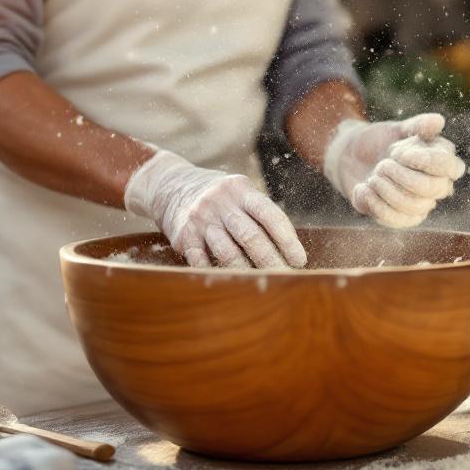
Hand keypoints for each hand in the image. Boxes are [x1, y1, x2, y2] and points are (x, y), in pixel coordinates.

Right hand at [124, 150, 304, 267]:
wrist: (169, 185)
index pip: (270, 215)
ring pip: (228, 252)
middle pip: (251, 237)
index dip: (288, 240)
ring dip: (247, 272)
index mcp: (241, 190)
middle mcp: (220, 202)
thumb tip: (288, 250)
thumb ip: (260, 213)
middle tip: (285, 279)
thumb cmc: (218, 196)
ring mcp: (200, 219)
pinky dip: (217, 273)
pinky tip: (231, 283)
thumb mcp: (239, 191)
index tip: (300, 261)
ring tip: (262, 284)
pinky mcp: (184, 236)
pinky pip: (202, 261)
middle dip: (271, 261)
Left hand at [322, 113, 466, 228]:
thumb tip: (439, 121)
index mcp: (441, 160)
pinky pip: (396, 220)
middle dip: (403, 176)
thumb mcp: (396, 129)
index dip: (428, 161)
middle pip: (433, 189)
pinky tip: (363, 188)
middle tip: (382, 164)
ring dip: (388, 190)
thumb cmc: (380, 141)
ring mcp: (420, 203)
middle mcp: (436, 184)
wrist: (352, 157)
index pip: (452, 167)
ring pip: (414, 206)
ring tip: (373, 175)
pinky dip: (376, 204)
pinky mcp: (401, 218)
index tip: (401, 153)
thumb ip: (417, 125)